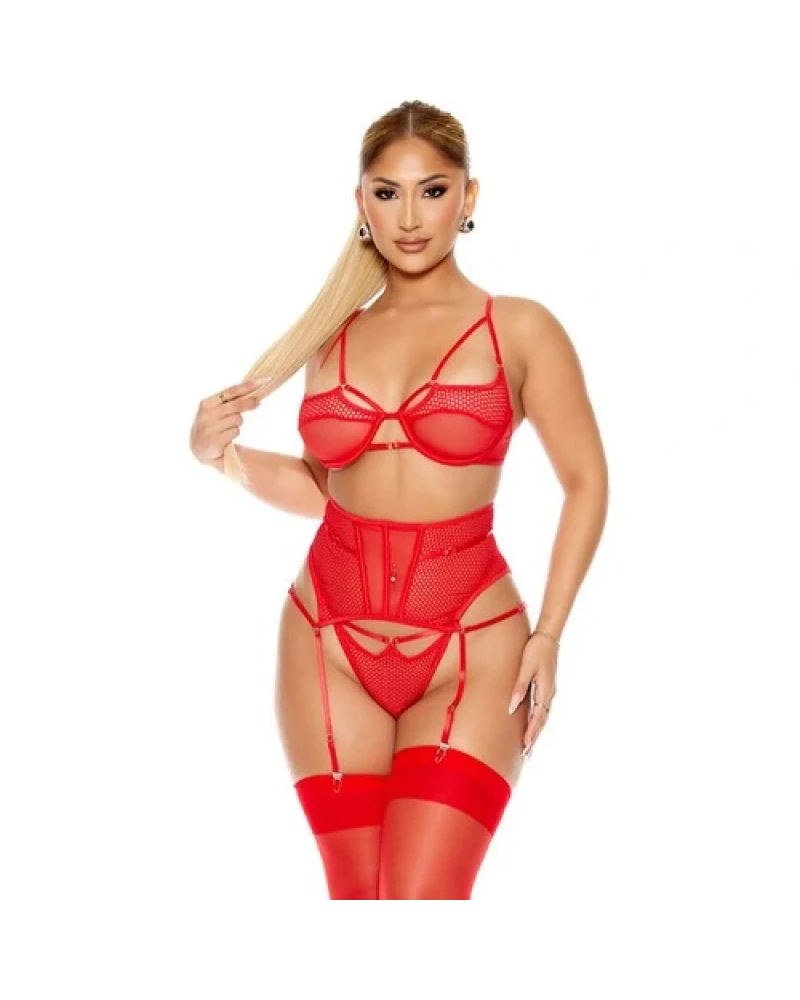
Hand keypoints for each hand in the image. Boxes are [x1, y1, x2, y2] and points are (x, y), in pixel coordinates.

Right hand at [189, 378, 265, 466]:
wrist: (199, 447)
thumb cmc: (211, 425)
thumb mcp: (215, 411)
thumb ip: (229, 402)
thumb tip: (251, 392)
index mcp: (206, 403)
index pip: (231, 391)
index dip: (248, 386)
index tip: (263, 381)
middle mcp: (207, 414)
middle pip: (236, 405)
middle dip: (249, 403)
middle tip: (257, 403)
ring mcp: (210, 428)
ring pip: (237, 419)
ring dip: (239, 423)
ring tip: (230, 426)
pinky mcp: (215, 440)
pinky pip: (235, 432)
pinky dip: (235, 433)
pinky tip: (227, 436)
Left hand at [507, 630, 558, 756]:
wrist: (548, 638)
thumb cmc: (535, 651)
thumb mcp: (526, 668)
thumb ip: (520, 687)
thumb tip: (512, 707)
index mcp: (545, 691)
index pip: (538, 717)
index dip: (531, 732)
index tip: (524, 746)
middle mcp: (549, 694)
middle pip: (542, 721)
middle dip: (534, 737)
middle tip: (526, 754)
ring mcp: (548, 692)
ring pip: (542, 717)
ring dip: (536, 731)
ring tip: (528, 746)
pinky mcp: (545, 688)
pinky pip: (541, 709)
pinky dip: (537, 720)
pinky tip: (531, 725)